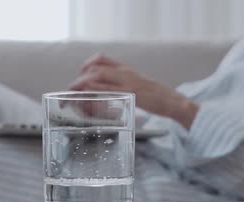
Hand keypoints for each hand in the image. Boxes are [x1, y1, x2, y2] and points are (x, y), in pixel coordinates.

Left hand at [70, 54, 198, 128]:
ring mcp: (127, 81)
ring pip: (97, 76)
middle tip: (70, 90)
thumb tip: (106, 89)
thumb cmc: (155, 96)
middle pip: (95, 66)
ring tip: (72, 94)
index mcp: (125, 69)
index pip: (100, 59)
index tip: (78, 78)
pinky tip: (86, 95)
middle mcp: (124, 72)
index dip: (85, 66)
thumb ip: (122, 84)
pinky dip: (93, 90)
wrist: (173, 101)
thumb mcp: (136, 85)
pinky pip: (107, 89)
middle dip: (79, 77)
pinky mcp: (130, 93)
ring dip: (81, 84)